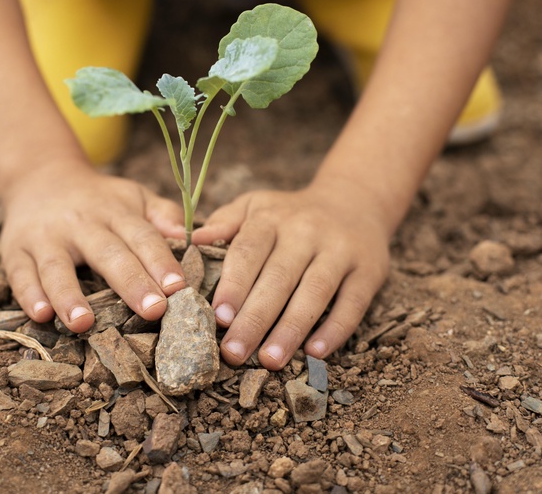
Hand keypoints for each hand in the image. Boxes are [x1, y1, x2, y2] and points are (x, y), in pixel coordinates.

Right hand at [0, 159, 186, 332]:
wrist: (40, 177)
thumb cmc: (99, 199)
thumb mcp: (133, 196)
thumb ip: (163, 214)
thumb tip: (191, 237)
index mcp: (115, 212)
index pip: (141, 236)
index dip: (160, 261)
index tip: (178, 288)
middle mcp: (81, 223)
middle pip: (107, 253)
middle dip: (130, 282)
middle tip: (152, 310)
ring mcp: (45, 237)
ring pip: (57, 266)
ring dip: (69, 295)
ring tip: (83, 323)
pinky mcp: (15, 250)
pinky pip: (21, 273)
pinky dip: (28, 295)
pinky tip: (40, 315)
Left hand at [192, 178, 391, 369]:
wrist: (354, 200)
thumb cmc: (289, 214)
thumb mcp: (255, 206)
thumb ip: (224, 223)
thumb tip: (190, 242)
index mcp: (271, 218)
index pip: (249, 250)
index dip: (234, 284)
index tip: (219, 317)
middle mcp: (306, 231)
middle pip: (278, 278)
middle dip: (255, 318)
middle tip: (234, 353)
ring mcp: (340, 250)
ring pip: (315, 292)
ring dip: (291, 329)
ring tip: (270, 361)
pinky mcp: (369, 270)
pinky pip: (353, 303)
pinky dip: (336, 329)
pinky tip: (316, 352)